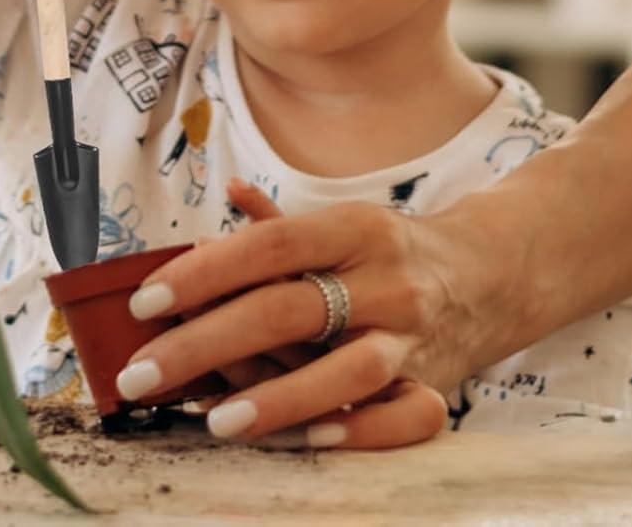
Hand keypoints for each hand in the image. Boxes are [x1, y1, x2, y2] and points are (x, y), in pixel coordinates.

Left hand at [116, 178, 460, 447]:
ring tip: (212, 418)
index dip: (206, 272)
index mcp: (355, 229)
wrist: (490, 273)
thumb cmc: (391, 250)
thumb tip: (227, 193)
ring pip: (346, 369)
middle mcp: (386, 279)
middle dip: (205, 343)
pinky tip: (303, 438)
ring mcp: (413, 336)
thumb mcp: (340, 222)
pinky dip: (356, 429)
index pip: (272, 246)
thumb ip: (279, 222)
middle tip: (141, 373)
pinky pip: (403, 417)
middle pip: (289, 310)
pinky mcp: (436, 385)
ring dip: (276, 397)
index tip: (146, 301)